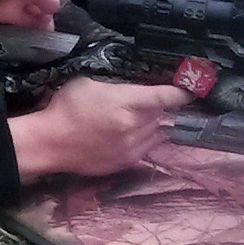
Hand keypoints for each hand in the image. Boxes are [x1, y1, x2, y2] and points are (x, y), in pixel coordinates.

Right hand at [9, 78, 189, 180]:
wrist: (51, 143)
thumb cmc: (66, 107)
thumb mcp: (88, 83)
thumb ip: (116, 85)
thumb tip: (135, 87)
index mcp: (125, 103)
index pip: (163, 98)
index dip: (180, 93)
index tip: (192, 89)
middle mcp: (134, 126)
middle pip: (161, 115)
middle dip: (159, 107)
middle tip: (148, 100)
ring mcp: (132, 147)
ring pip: (158, 132)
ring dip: (154, 123)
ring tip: (139, 117)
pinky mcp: (127, 162)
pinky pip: (148, 148)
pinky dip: (147, 138)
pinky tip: (134, 132)